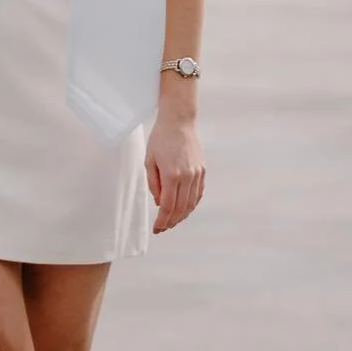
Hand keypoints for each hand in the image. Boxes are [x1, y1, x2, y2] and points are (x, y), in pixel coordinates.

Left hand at [146, 110, 204, 234]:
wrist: (178, 121)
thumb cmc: (160, 138)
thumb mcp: (149, 160)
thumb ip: (154, 184)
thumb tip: (160, 202)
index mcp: (172, 175)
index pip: (168, 207)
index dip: (162, 221)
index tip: (157, 229)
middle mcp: (187, 176)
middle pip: (181, 209)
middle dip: (171, 221)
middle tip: (163, 227)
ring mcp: (196, 174)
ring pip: (191, 203)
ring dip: (182, 215)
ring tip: (172, 221)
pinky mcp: (202, 170)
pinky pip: (198, 194)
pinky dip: (191, 204)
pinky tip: (184, 208)